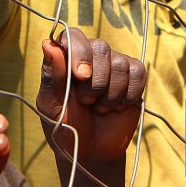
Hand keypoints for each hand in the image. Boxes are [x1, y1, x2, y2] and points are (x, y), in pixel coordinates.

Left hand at [36, 28, 146, 164]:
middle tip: (87, 102)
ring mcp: (113, 65)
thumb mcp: (51, 106)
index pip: (73, 35)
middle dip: (96, 81)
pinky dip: (128, 94)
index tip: (81, 76)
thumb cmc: (66, 127)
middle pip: (101, 47)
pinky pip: (138, 72)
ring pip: (120, 63)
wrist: (92, 151)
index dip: (80, 52)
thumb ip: (51, 77)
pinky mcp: (133, 77)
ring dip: (111, 93)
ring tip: (100, 108)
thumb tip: (47, 44)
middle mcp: (91, 56)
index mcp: (66, 58)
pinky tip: (118, 107)